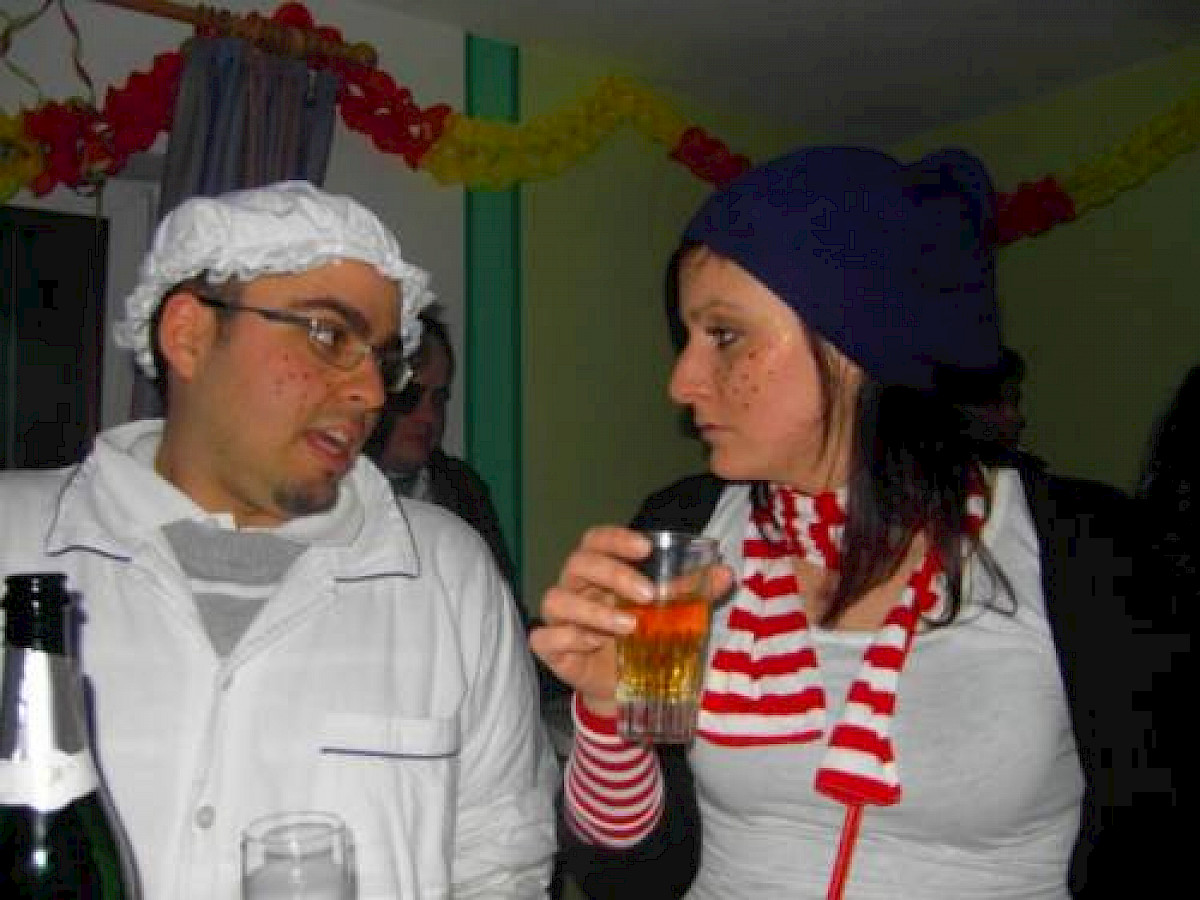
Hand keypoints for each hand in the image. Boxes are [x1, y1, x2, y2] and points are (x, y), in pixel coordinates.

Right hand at [530, 526, 735, 716]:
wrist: (627, 688)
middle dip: (613, 574)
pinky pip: (545, 637)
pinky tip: (593, 645)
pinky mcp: (551, 649)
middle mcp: (574, 588)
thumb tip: (725, 573)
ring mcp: (558, 618)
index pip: (596, 540)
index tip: (645, 547)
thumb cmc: (642, 639)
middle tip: (648, 595)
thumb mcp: (668, 615)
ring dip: (594, 611)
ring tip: (629, 626)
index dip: (615, 538)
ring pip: (556, 599)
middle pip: (578, 563)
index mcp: (599, 573)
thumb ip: (690, 593)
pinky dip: (569, 638)